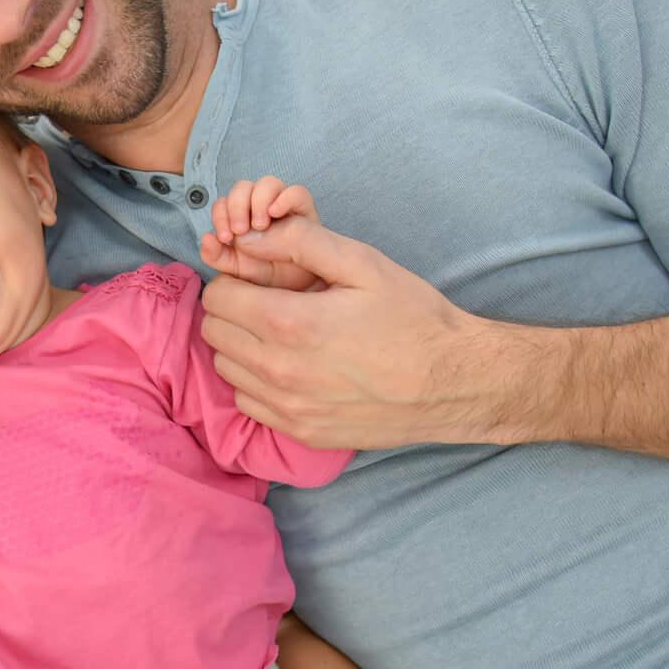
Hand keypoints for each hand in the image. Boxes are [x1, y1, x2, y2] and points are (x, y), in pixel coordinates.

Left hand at [198, 177, 323, 289]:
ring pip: (268, 183)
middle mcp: (261, 207)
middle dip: (237, 205)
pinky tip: (276, 214)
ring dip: (259, 201)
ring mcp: (284, 206)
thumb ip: (217, 255)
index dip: (220, 215)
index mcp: (242, 218)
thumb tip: (206, 238)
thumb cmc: (266, 275)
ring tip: (261, 225)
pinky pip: (297, 192)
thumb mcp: (236, 269)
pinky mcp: (306, 211)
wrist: (296, 290)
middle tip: (240, 230)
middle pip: (243, 186)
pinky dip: (284, 198)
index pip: (225, 202)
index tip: (225, 237)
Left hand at [198, 217, 511, 449]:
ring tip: (283, 335)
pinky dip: (256, 383)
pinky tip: (290, 368)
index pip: (218, 297)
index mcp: (291, 322)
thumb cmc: (414, 317)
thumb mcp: (364, 263)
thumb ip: (300, 242)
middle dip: (234, 312)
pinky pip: (248, 403)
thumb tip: (249, 238)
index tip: (260, 281)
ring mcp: (288, 406)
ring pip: (227, 369)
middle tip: (270, 304)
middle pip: (215, 333)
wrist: (454, 382)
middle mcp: (280, 370)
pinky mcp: (299, 431)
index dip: (234, 281)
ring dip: (242, 347)